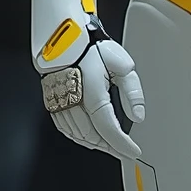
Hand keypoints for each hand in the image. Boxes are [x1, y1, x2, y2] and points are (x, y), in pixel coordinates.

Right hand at [41, 38, 145, 161]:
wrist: (62, 38)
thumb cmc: (89, 47)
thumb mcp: (122, 64)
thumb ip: (132, 91)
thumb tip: (138, 114)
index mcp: (92, 95)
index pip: (109, 130)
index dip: (122, 145)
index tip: (133, 152)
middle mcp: (74, 103)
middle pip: (93, 137)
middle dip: (110, 148)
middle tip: (124, 152)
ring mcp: (61, 104)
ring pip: (78, 136)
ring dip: (96, 144)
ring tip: (110, 147)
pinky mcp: (53, 103)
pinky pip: (65, 129)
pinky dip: (79, 138)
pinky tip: (88, 138)